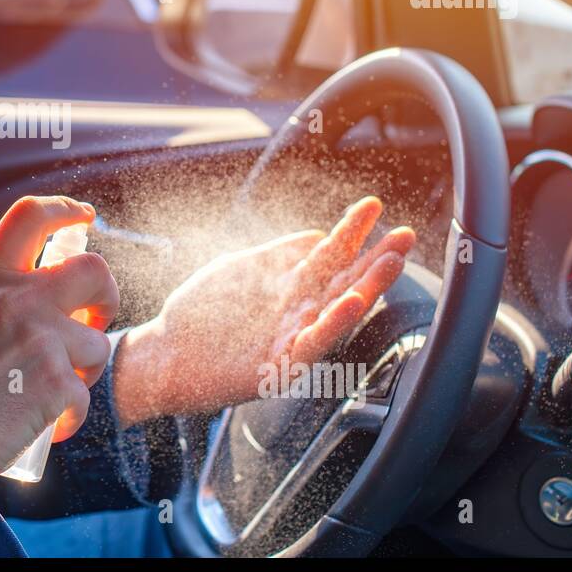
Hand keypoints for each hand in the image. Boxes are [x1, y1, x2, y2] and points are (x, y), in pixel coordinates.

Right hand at [0, 196, 117, 481]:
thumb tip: (44, 282)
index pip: (30, 217)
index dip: (64, 208)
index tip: (83, 215)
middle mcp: (17, 300)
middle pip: (94, 270)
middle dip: (106, 297)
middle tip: (92, 321)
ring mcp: (40, 339)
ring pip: (98, 344)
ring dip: (84, 371)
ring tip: (52, 390)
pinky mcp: (57, 383)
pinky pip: (86, 395)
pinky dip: (72, 415)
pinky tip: (50, 423)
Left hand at [114, 196, 413, 426]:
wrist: (166, 355)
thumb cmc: (201, 314)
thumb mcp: (239, 269)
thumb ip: (277, 254)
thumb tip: (316, 235)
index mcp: (289, 287)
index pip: (329, 254)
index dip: (351, 231)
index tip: (373, 206)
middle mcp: (298, 311)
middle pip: (344, 281)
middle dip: (376, 259)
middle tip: (405, 236)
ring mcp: (291, 337)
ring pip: (337, 310)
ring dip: (366, 287)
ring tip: (391, 263)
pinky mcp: (279, 365)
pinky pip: (312, 343)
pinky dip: (332, 323)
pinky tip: (349, 303)